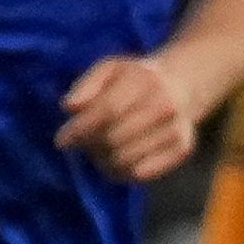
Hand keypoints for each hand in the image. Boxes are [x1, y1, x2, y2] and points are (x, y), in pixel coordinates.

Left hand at [53, 50, 198, 183]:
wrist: (180, 86)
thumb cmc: (135, 79)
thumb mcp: (109, 69)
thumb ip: (86, 85)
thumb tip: (69, 107)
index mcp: (145, 80)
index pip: (108, 110)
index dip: (81, 128)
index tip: (61, 141)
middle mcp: (164, 106)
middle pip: (114, 138)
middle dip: (89, 145)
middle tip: (81, 144)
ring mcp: (175, 129)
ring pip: (125, 160)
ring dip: (102, 160)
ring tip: (99, 150)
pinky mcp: (182, 150)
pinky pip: (140, 173)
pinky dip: (120, 172)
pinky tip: (115, 159)